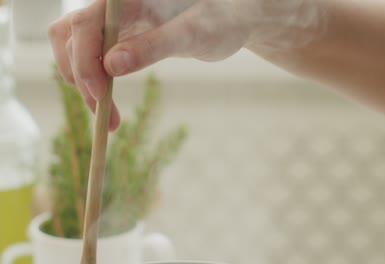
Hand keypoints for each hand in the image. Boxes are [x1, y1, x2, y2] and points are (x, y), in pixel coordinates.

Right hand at [48, 0, 323, 129]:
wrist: (231, 19)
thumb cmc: (221, 18)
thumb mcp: (194, 33)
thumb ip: (155, 46)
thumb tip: (111, 66)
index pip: (85, 24)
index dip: (84, 59)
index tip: (101, 94)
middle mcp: (115, 7)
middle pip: (71, 37)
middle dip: (81, 77)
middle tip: (106, 115)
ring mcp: (116, 23)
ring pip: (78, 50)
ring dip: (86, 85)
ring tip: (110, 118)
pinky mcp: (122, 38)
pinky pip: (94, 59)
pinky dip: (96, 83)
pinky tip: (110, 105)